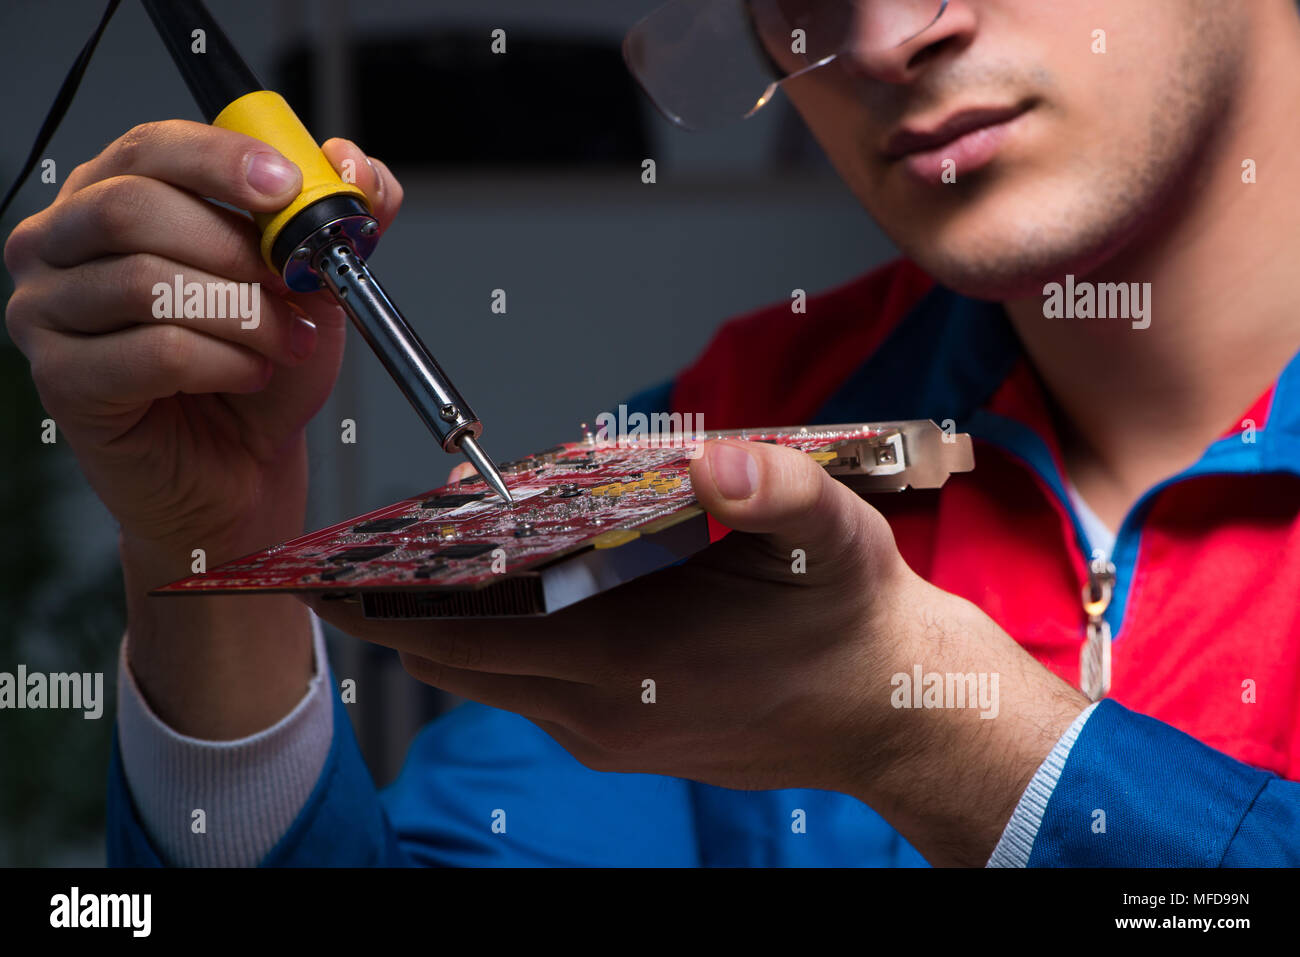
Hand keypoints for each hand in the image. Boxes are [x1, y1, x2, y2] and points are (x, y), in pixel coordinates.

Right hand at [4, 120, 403, 735]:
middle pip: (133, 208)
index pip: (151, 148)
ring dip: (244, 314)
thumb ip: (339, 222)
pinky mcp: (62, 380)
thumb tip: (359, 168)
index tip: (288, 185)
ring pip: (148, 283)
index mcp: (114, 196)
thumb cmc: (260, 372)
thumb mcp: (313, 286)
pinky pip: (153, 353)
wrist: (243, 468)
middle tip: (296, 284)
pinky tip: (250, 373)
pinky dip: (224, 362)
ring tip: (285, 342)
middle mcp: (62, 244)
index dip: (222, 159)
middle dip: (237, 249)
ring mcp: (48, 312)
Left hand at [308, 438, 1089, 863]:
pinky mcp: (623, 736)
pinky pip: (529, 691)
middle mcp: (596, 711)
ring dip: (454, 626)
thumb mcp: (833, 538)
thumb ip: (771, 493)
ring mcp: (606, 732)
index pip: (459, 637)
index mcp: (621, 663)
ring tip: (439, 562)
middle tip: (383, 546)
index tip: (334, 570)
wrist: (898, 713)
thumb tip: (713, 458)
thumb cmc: (855, 625)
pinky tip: (523, 594)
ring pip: (487, 679)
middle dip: (407, 608)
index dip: (390, 602)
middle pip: (454, 661)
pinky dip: (503, 645)